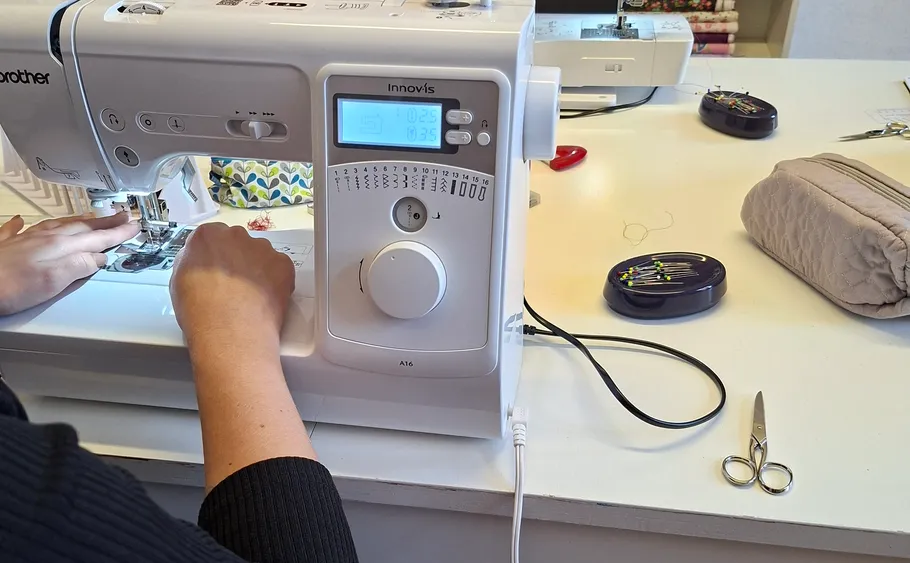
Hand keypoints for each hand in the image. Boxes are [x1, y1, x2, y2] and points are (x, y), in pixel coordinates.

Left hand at [0, 212, 138, 315]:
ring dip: (79, 221)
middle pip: (82, 228)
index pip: (98, 238)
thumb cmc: (10, 286)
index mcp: (61, 246)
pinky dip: (26, 224)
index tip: (134, 226)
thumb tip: (99, 257)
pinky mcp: (6, 247)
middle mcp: (45, 238)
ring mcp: (25, 240)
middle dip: (106, 223)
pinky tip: (24, 221)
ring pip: (59, 225)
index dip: (118, 233)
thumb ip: (80, 266)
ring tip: (92, 218)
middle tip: (123, 216)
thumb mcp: (54, 281)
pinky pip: (20, 229)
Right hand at [170, 223, 294, 346]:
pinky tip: (263, 297)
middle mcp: (235, 235)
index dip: (215, 256)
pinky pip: (280, 267)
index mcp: (207, 236)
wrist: (230, 332)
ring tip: (249, 296)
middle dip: (237, 260)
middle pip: (238, 243)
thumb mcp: (178, 281)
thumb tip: (198, 262)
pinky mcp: (282, 263)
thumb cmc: (202, 312)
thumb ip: (192, 261)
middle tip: (233, 285)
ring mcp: (262, 248)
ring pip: (260, 254)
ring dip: (257, 269)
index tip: (217, 268)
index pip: (212, 237)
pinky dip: (275, 279)